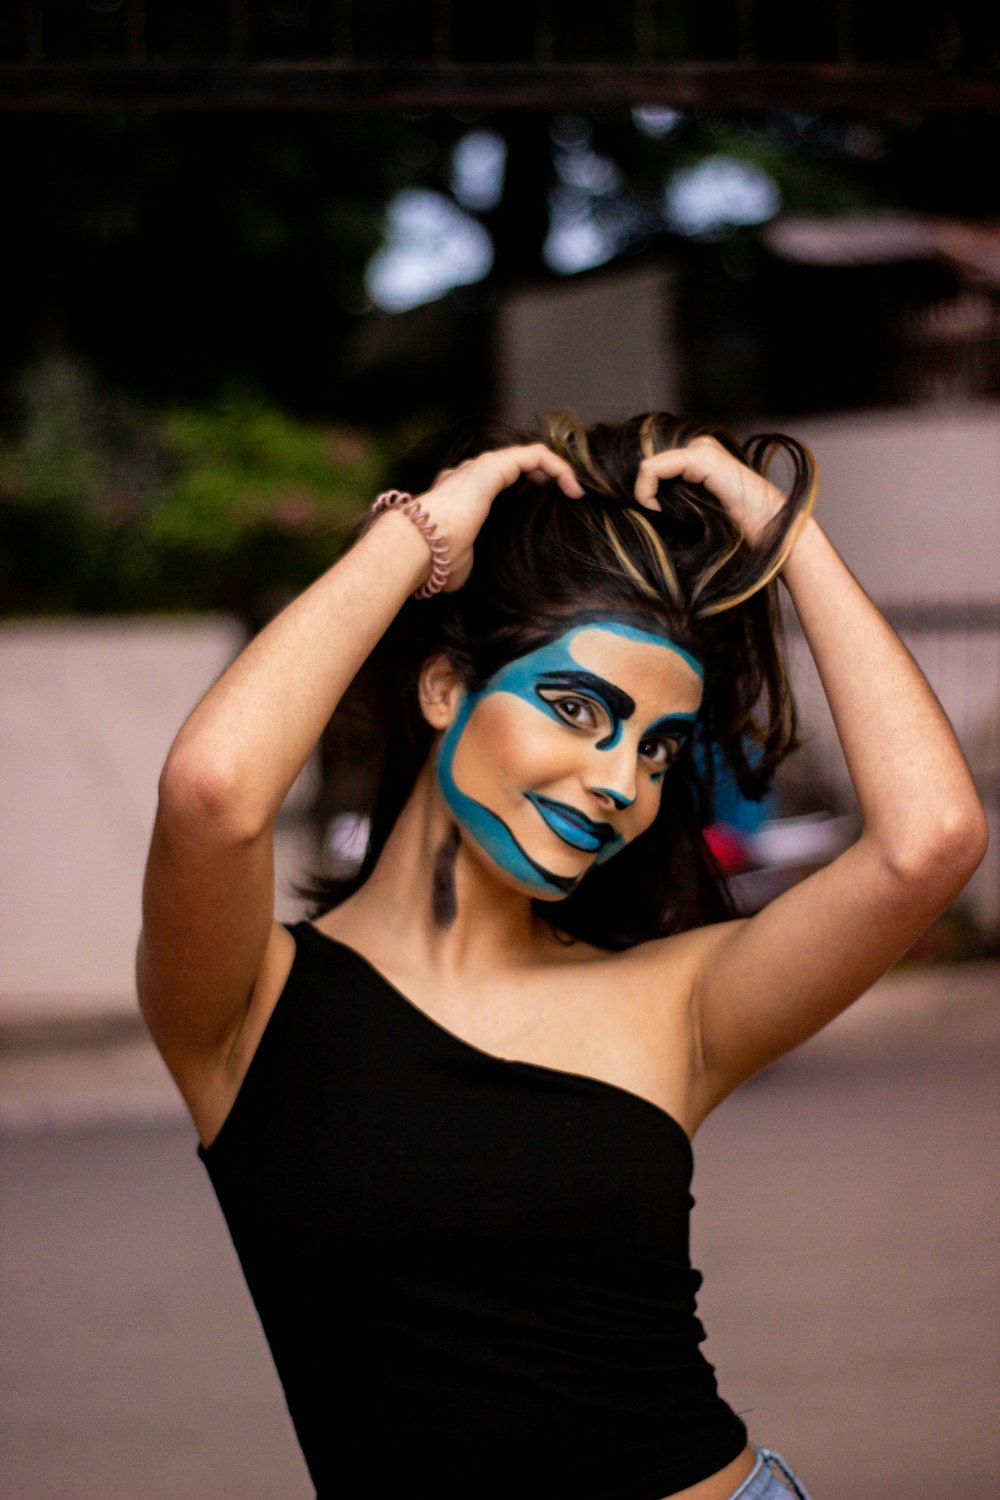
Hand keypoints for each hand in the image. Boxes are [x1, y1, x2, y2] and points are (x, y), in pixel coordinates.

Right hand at [415, 444, 584, 590]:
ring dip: (556, 471)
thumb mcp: (465, 560)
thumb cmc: (436, 560)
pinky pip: (536, 456)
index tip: (549, 511)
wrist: (418, 547)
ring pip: (528, 456)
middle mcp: (470, 475)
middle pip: (517, 465)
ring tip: (575, 492)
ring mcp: (481, 467)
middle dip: (545, 478)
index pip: (500, 483)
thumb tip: (472, 572)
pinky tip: (573, 488)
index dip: (527, 491)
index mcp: (462, 495)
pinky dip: (558, 468)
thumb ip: (475, 557)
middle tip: (567, 499)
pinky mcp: (494, 466)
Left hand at [634, 435, 784, 544]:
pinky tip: (658, 510)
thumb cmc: (735, 530)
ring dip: (644, 495)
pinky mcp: (700, 457)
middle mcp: (698, 447)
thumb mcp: (693, 513)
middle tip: (651, 516)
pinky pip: (651, 469)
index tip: (646, 516)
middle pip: (648, 466)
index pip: (653, 467)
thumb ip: (670, 501)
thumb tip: (637, 507)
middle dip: (641, 492)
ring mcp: (700, 449)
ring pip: (647, 467)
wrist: (769, 530)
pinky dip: (646, 492)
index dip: (641, 492)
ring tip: (658, 516)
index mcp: (696, 459)